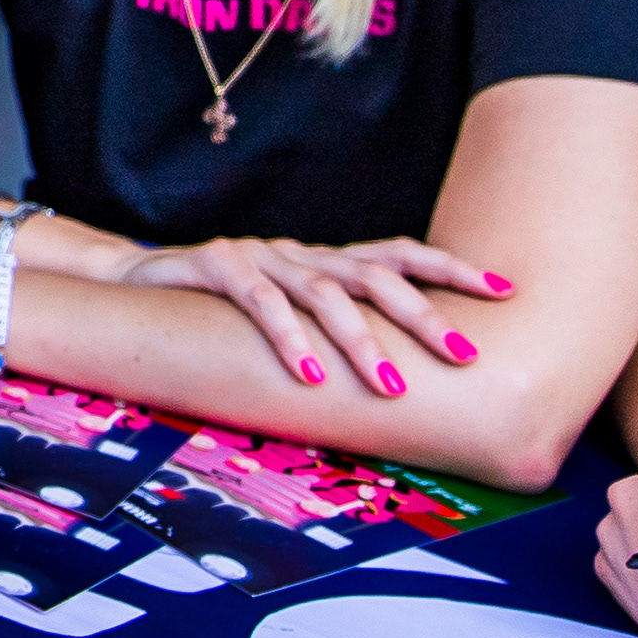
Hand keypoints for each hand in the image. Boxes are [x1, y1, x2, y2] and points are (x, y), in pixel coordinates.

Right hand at [120, 234, 506, 395]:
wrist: (131, 283)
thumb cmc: (217, 311)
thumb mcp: (284, 316)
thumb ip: (330, 330)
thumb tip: (400, 376)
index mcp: (322, 262)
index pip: (399, 255)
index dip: (452, 268)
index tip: (505, 290)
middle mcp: (300, 253)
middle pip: (376, 276)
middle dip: (426, 316)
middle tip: (467, 354)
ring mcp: (259, 256)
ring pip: (324, 294)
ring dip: (362, 342)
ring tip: (392, 384)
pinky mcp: (215, 267)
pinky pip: (259, 303)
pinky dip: (287, 338)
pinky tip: (308, 374)